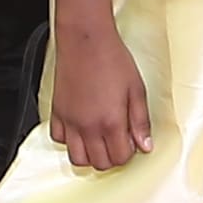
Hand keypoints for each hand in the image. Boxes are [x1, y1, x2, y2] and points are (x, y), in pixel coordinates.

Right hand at [46, 15, 150, 171]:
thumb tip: (146, 145)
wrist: (86, 40)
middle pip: (99, 163)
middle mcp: (88, 126)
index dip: (129, 153)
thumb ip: (141, 121)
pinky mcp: (57, 112)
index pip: (120, 158)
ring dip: (90, 155)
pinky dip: (69, 140)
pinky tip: (81, 129)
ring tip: (100, 141)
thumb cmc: (111, 59)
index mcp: (111, 122)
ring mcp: (70, 121)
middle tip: (118, 141)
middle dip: (112, 158)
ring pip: (77, 159)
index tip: (131, 141)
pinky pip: (59, 139)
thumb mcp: (136, 90)